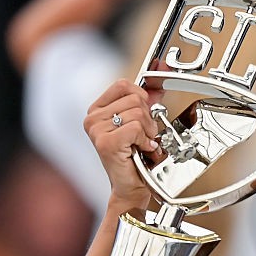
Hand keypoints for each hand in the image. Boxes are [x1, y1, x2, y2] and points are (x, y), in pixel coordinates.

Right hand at [83, 78, 161, 212]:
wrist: (132, 187)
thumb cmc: (136, 157)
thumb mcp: (142, 122)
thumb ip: (149, 97)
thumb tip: (162, 68)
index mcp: (97, 109)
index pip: (124, 84)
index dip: (143, 97)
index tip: (147, 114)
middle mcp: (92, 118)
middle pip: (134, 99)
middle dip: (148, 119)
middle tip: (144, 136)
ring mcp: (96, 130)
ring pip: (137, 113)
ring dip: (148, 131)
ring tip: (142, 144)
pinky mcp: (105, 142)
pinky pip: (135, 127)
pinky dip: (145, 140)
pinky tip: (141, 150)